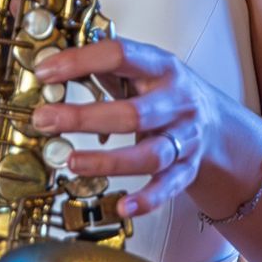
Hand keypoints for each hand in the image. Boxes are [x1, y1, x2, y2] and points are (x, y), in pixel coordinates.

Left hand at [29, 33, 251, 221]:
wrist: (215, 123)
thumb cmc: (166, 93)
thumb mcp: (144, 68)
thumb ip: (106, 66)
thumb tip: (55, 61)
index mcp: (161, 68)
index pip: (120, 56)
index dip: (80, 62)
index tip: (46, 72)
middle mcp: (176, 102)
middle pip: (133, 113)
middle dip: (84, 118)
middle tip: (45, 120)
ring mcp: (184, 138)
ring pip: (150, 155)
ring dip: (108, 161)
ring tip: (71, 161)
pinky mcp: (186, 169)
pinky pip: (168, 187)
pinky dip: (146, 199)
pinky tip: (122, 206)